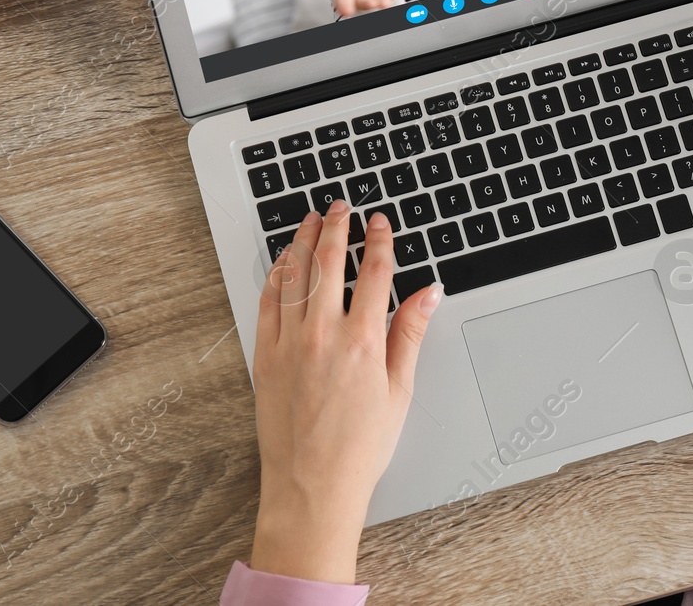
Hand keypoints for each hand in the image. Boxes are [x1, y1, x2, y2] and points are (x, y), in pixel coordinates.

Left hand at [250, 203, 441, 582]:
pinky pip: (268, 302)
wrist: (312, 486)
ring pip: (296, 274)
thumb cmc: (359, 448)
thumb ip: (410, 333)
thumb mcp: (399, 389)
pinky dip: (276, 274)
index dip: (379, 241)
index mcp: (362, 341)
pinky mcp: (265, 356)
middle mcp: (323, 335)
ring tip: (312, 219)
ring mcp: (289, 343)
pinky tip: (284, 260)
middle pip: (330, 262)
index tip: (380, 223)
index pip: (373, 273)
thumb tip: (428, 294)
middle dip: (338, 226)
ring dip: (304, 240)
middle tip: (343, 207)